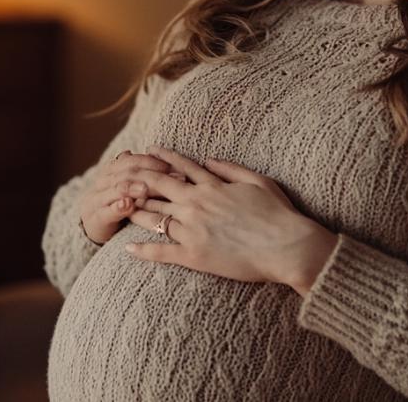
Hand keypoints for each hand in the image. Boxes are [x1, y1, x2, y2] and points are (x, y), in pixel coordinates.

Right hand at [78, 149, 187, 244]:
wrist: (92, 227)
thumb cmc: (116, 205)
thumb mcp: (128, 187)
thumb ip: (139, 173)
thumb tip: (158, 154)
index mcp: (111, 171)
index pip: (131, 161)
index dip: (151, 162)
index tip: (173, 167)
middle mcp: (102, 182)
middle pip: (126, 173)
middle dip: (149, 175)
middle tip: (169, 179)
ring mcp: (97, 199)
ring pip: (116, 189)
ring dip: (132, 188)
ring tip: (145, 189)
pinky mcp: (96, 218)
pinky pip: (106, 211)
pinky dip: (117, 207)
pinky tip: (128, 206)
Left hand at [124, 145, 337, 292]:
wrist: (286, 247)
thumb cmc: (278, 214)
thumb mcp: (257, 181)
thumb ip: (230, 168)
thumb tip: (208, 159)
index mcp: (212, 186)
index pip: (180, 168)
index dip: (162, 159)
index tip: (147, 152)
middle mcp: (197, 204)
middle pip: (158, 189)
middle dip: (139, 181)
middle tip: (124, 177)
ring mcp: (192, 230)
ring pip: (155, 217)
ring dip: (136, 211)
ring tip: (120, 206)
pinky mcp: (194, 255)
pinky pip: (161, 251)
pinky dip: (143, 249)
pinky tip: (128, 247)